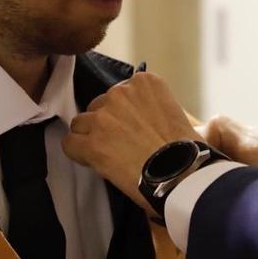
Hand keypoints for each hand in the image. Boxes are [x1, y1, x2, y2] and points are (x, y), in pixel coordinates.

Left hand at [63, 73, 197, 205]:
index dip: (124, 114)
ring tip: (111, 156)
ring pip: (81, 124)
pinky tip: (97, 164)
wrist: (185, 176)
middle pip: (98, 105)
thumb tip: (136, 119)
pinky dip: (79, 155)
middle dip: (107, 124)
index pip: (119, 92)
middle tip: (123, 146)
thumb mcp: (175, 113)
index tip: (135, 130)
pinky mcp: (92, 143)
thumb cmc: (188, 152)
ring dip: (92, 138)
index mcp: (145, 82)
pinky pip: (70, 144)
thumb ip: (149, 106)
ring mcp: (104, 117)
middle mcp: (121, 92)